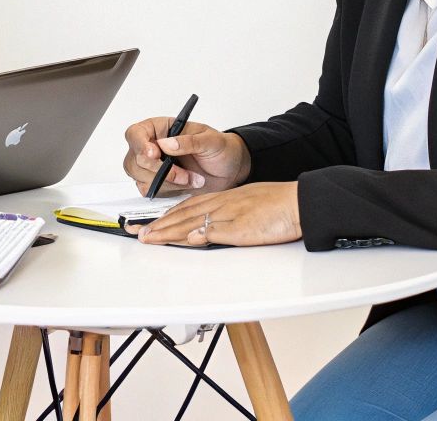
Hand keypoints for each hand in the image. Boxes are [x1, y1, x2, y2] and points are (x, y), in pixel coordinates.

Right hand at [121, 118, 250, 194]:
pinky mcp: (158, 184)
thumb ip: (189, 141)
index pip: (136, 133)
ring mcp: (153, 167)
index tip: (155, 154)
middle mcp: (153, 147)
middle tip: (183, 173)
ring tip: (191, 178)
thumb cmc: (221, 149)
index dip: (140, 145)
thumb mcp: (210, 140)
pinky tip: (185, 185)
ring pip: (140, 178)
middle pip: (134, 160)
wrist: (230, 170)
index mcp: (160, 129)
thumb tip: (166, 144)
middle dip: (159, 170)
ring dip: (167, 183)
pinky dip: (168, 191)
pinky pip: (149, 191)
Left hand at [128, 182, 301, 246]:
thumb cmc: (277, 205)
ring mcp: (231, 214)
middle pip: (183, 214)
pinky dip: (201, 234)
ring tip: (151, 237)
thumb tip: (206, 230)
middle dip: (159, 225)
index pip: (187, 207)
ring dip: (170, 230)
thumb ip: (225, 216)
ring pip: (193, 221)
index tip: (150, 224)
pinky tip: (188, 239)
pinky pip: (218, 230)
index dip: (166, 216)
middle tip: (138, 233)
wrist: (298, 201)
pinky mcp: (242, 226)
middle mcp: (222, 204)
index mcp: (223, 198)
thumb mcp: (246, 206)